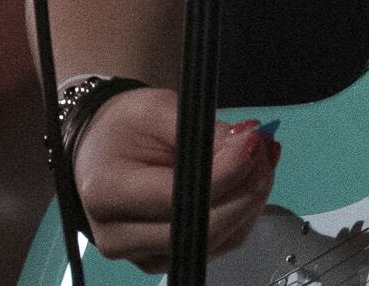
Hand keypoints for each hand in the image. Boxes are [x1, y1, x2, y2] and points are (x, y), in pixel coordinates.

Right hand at [71, 86, 279, 266]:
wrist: (102, 149)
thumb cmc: (124, 127)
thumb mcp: (157, 109)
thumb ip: (202, 130)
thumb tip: (247, 144)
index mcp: (106, 193)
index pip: (178, 197)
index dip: (225, 172)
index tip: (252, 141)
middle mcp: (118, 235)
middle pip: (201, 227)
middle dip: (246, 188)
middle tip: (265, 150)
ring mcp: (141, 254)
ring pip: (217, 239)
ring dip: (250, 200)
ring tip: (261, 159)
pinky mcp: (164, 259)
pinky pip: (219, 243)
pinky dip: (242, 212)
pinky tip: (249, 180)